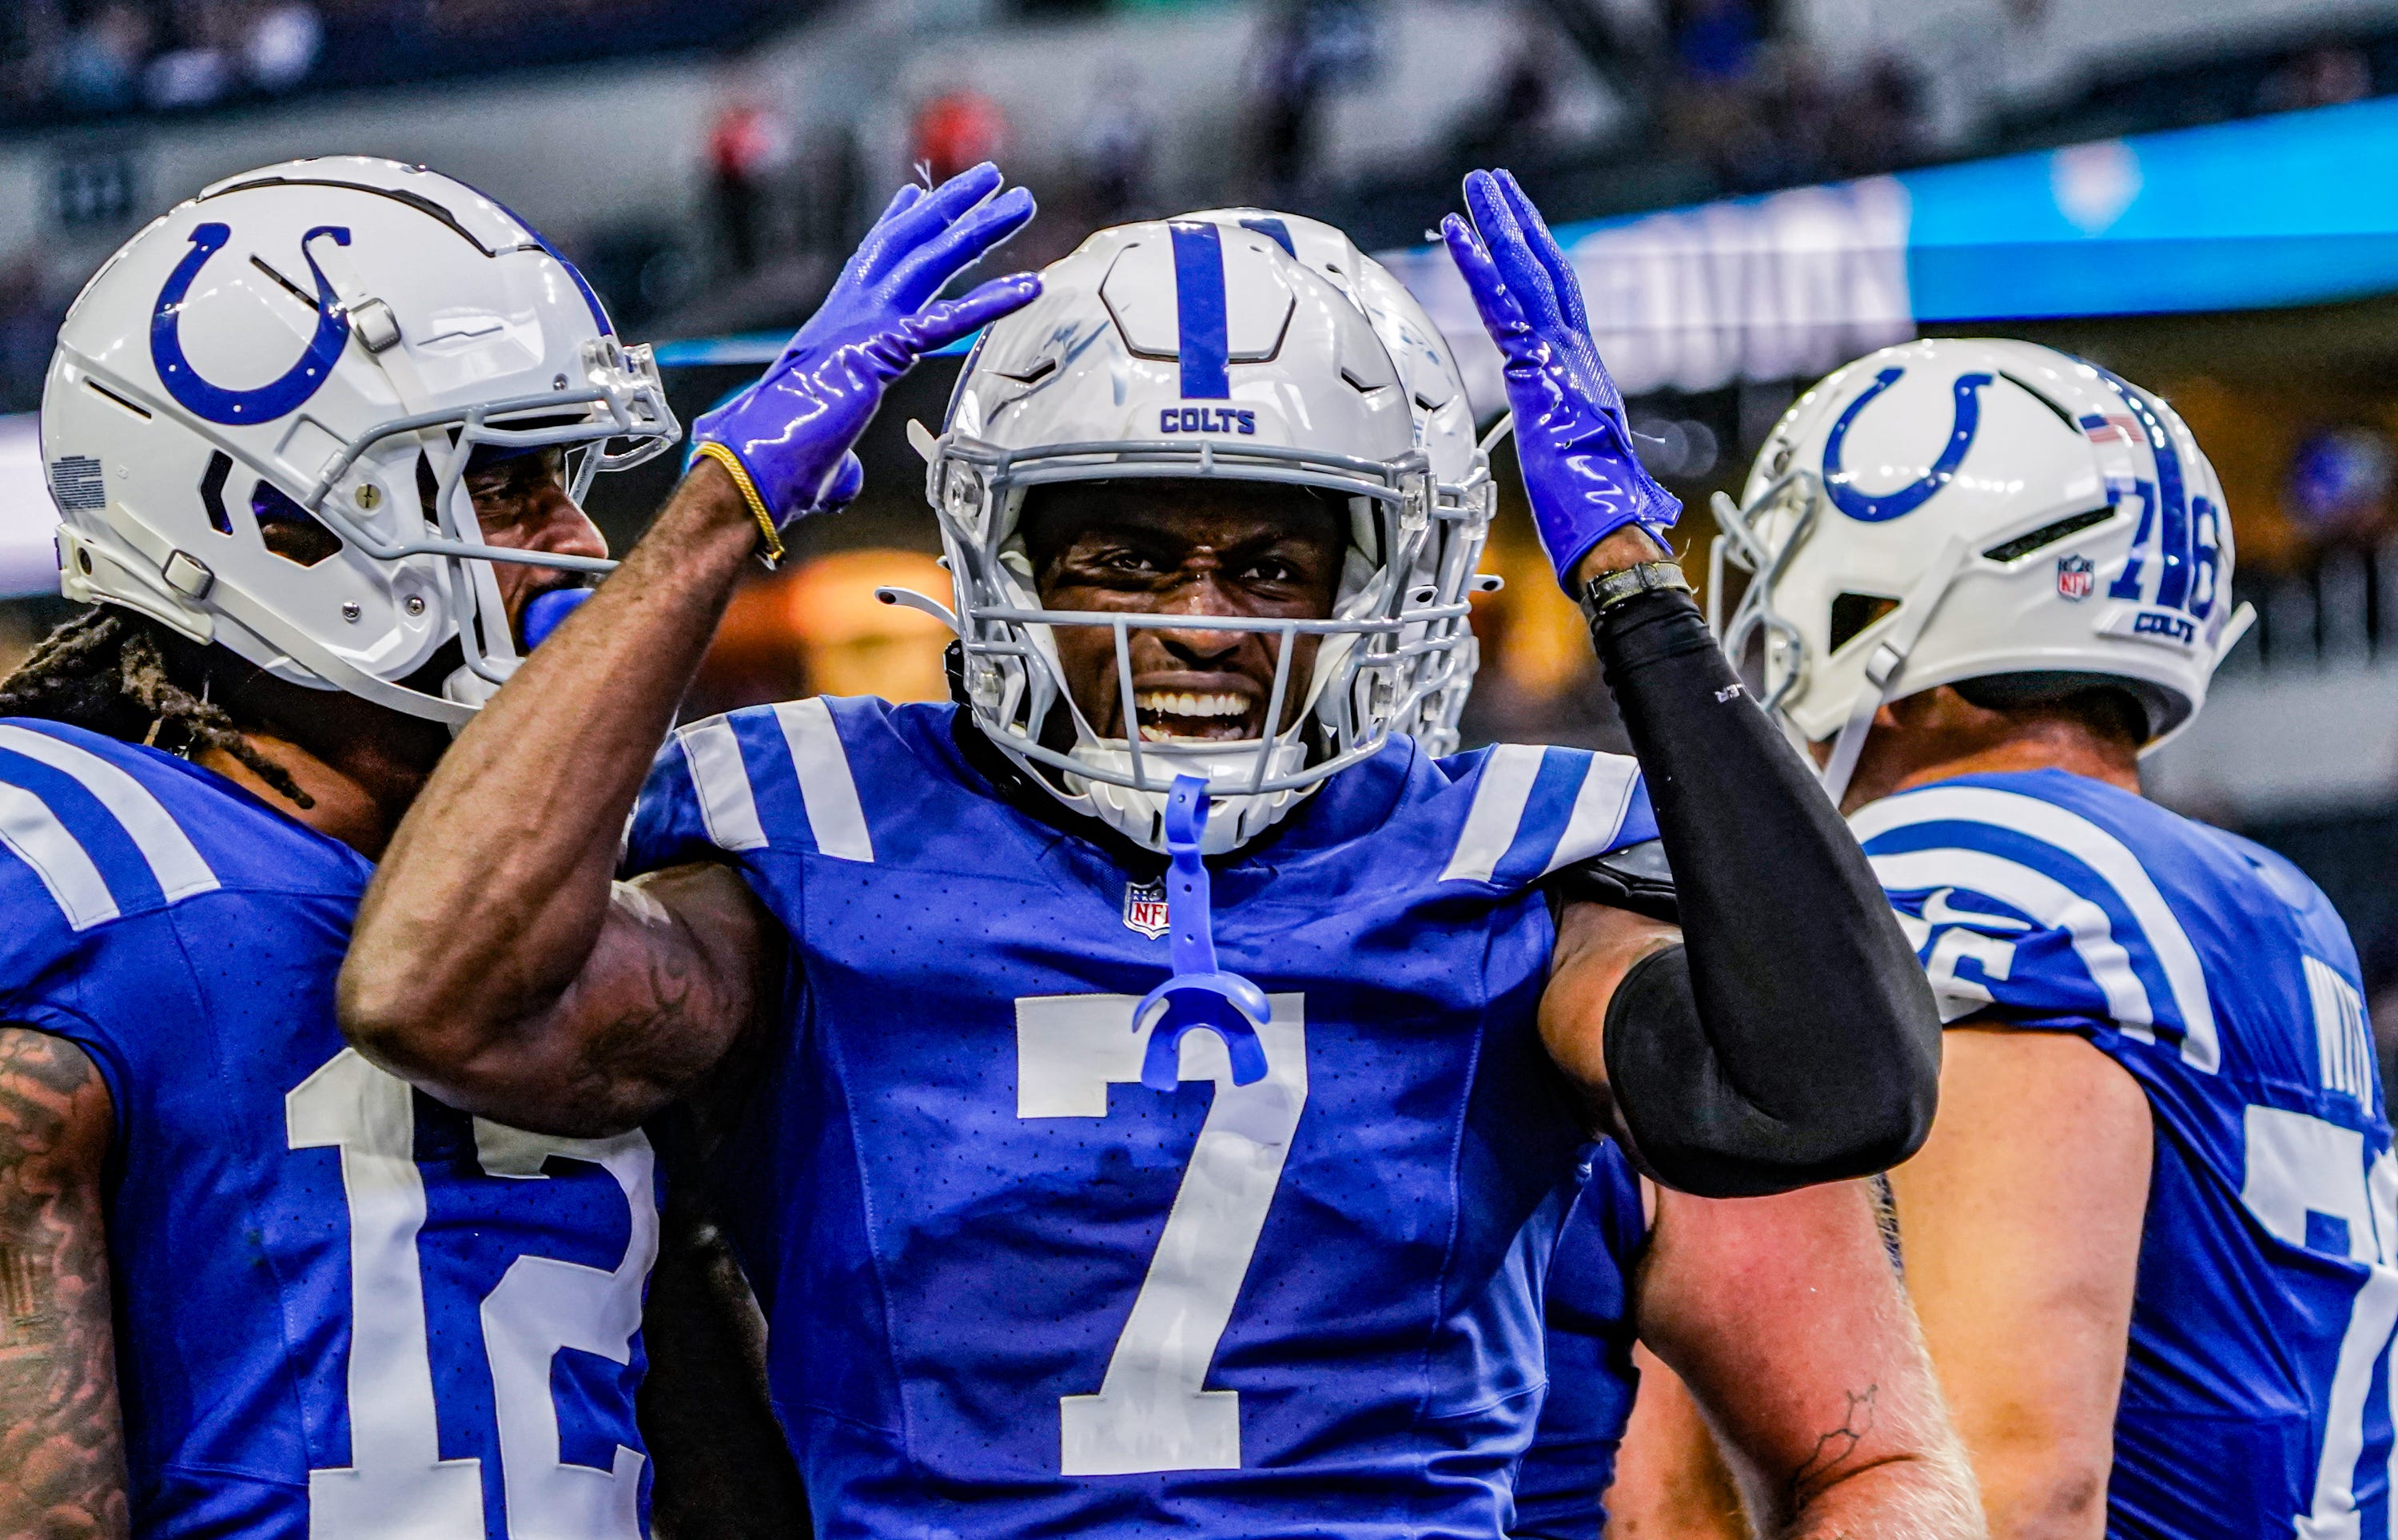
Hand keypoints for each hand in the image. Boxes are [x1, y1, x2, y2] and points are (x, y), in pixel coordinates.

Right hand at [691, 163, 1039, 533]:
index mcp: (834, 329)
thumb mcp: (820, 453)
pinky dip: (991, 303)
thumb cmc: (775, 463)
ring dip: (978, 227)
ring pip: (931, 260)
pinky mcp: (879, 349)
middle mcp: (847, 314)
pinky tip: (1029, 287)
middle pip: (909, 243)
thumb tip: (844, 481)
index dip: (898, 226)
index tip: (917, 196)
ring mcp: (862, 325)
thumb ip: (842, 458)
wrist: (750, 464)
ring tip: (1020, 201)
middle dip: (951, 206)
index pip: (872, 264)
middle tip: (989, 178)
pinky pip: (948, 320)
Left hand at [1442, 169, 1678, 590]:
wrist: (1614, 526)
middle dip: (1518, 222)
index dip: (1535, 259)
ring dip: (1499, 225)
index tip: (1517, 227)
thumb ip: (1566, 439)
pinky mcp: (1538, 372)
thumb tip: (1568, 449)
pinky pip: (1502, 307)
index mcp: (1582, 373)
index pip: (1556, 301)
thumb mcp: (1575, 462)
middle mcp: (1576, 355)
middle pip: (1545, 271)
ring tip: (1478, 184)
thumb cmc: (1599, 511)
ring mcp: (1560, 359)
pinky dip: (1478, 266)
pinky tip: (1458, 233)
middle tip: (1494, 182)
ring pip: (1525, 275)